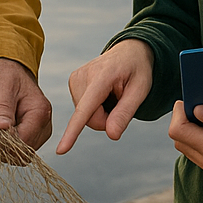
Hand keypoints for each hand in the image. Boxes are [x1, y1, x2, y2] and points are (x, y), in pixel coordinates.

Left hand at [0, 57, 51, 160]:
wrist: (8, 72)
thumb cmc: (5, 76)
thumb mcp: (1, 87)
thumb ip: (2, 108)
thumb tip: (2, 127)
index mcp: (40, 111)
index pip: (23, 141)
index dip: (0, 143)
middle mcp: (44, 124)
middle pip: (22, 152)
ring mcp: (39, 132)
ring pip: (19, 156)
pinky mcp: (32, 137)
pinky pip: (17, 153)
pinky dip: (2, 148)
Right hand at [56, 39, 153, 153]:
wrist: (129, 51)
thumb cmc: (137, 70)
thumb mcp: (141, 90)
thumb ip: (125, 113)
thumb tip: (111, 135)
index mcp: (102, 76)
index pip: (85, 109)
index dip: (73, 132)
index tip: (61, 150)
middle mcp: (83, 75)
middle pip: (88, 119)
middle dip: (105, 119)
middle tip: (120, 102)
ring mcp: (75, 78)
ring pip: (84, 117)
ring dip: (100, 113)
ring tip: (112, 94)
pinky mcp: (72, 82)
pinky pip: (82, 110)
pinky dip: (94, 108)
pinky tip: (103, 93)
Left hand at [167, 101, 202, 175]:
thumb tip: (196, 109)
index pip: (178, 131)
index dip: (179, 112)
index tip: (191, 98)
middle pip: (178, 138)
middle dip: (182, 118)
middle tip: (199, 103)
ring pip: (184, 144)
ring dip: (188, 127)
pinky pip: (194, 149)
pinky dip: (196, 135)